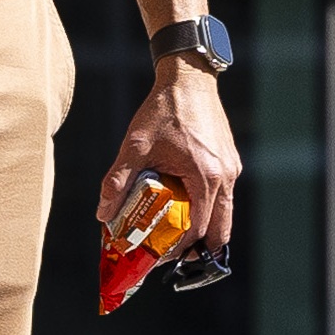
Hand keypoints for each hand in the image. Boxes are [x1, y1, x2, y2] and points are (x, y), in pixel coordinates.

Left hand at [102, 62, 238, 250]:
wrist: (189, 78)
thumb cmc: (164, 109)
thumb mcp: (135, 145)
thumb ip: (118, 180)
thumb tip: (103, 213)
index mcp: (206, 176)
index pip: (197, 228)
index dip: (178, 248)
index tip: (159, 256)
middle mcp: (225, 176)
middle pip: (220, 229)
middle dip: (198, 248)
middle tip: (172, 255)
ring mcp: (231, 168)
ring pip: (224, 213)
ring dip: (203, 227)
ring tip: (175, 232)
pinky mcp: (230, 160)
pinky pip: (224, 195)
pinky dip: (208, 207)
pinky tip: (183, 203)